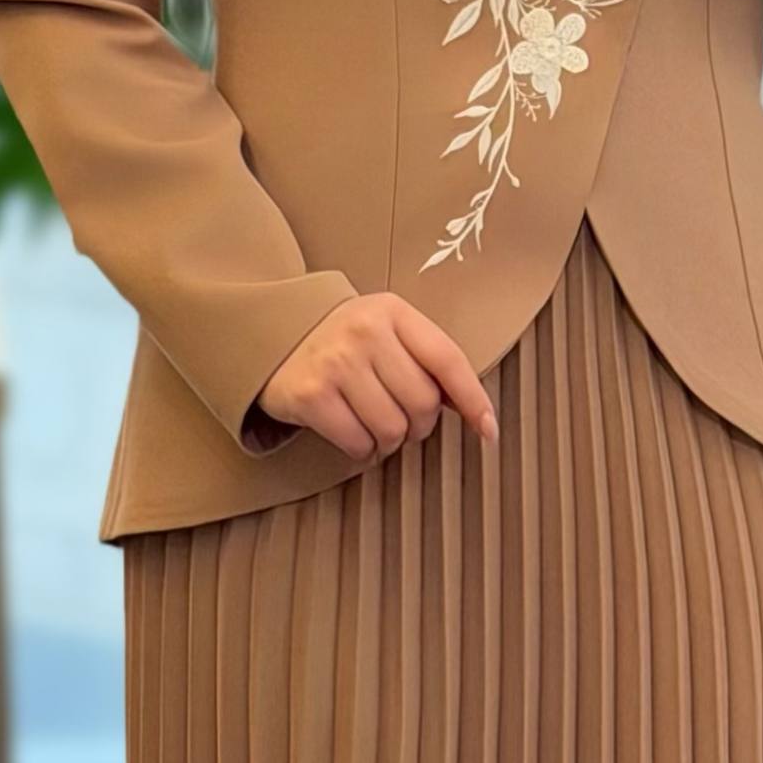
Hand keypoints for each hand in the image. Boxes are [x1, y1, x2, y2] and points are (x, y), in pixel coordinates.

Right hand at [259, 292, 498, 461]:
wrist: (274, 332)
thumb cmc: (344, 337)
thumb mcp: (387, 329)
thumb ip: (426, 359)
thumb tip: (472, 409)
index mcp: (393, 312)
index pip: (448, 359)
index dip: (474, 400)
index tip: (488, 430)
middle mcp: (365, 332)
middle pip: (423, 404)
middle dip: (420, 424)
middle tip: (404, 420)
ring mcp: (336, 363)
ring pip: (393, 429)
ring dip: (391, 441)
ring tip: (377, 427)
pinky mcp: (310, 395)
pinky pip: (358, 443)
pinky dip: (363, 451)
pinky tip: (357, 437)